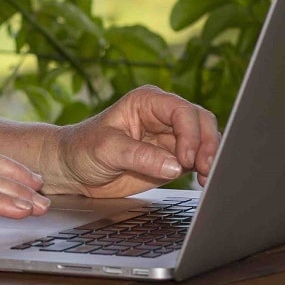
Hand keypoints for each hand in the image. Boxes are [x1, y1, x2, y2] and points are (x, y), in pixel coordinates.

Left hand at [47, 86, 218, 197]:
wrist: (74, 169)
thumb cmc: (83, 149)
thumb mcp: (106, 149)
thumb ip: (140, 155)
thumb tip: (175, 165)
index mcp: (146, 102)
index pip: (181, 110)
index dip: (190, 133)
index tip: (186, 158)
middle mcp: (161, 116)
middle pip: (200, 122)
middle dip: (207, 145)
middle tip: (204, 169)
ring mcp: (169, 138)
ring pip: (205, 141)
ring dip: (210, 158)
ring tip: (205, 178)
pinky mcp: (172, 159)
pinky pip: (199, 160)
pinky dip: (205, 170)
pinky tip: (201, 182)